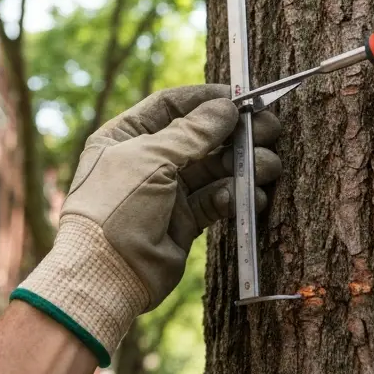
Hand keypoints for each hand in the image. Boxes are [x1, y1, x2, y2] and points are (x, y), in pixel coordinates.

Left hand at [11, 84, 280, 364]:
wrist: (104, 274)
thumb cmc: (115, 207)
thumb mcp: (151, 158)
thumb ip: (193, 132)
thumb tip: (228, 108)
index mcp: (125, 136)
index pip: (171, 106)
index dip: (207, 100)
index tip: (243, 98)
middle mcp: (147, 160)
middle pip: (200, 137)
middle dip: (236, 133)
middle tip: (269, 130)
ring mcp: (166, 191)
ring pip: (214, 169)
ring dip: (244, 165)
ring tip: (268, 166)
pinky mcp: (184, 221)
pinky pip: (216, 200)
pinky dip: (236, 196)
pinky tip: (252, 197)